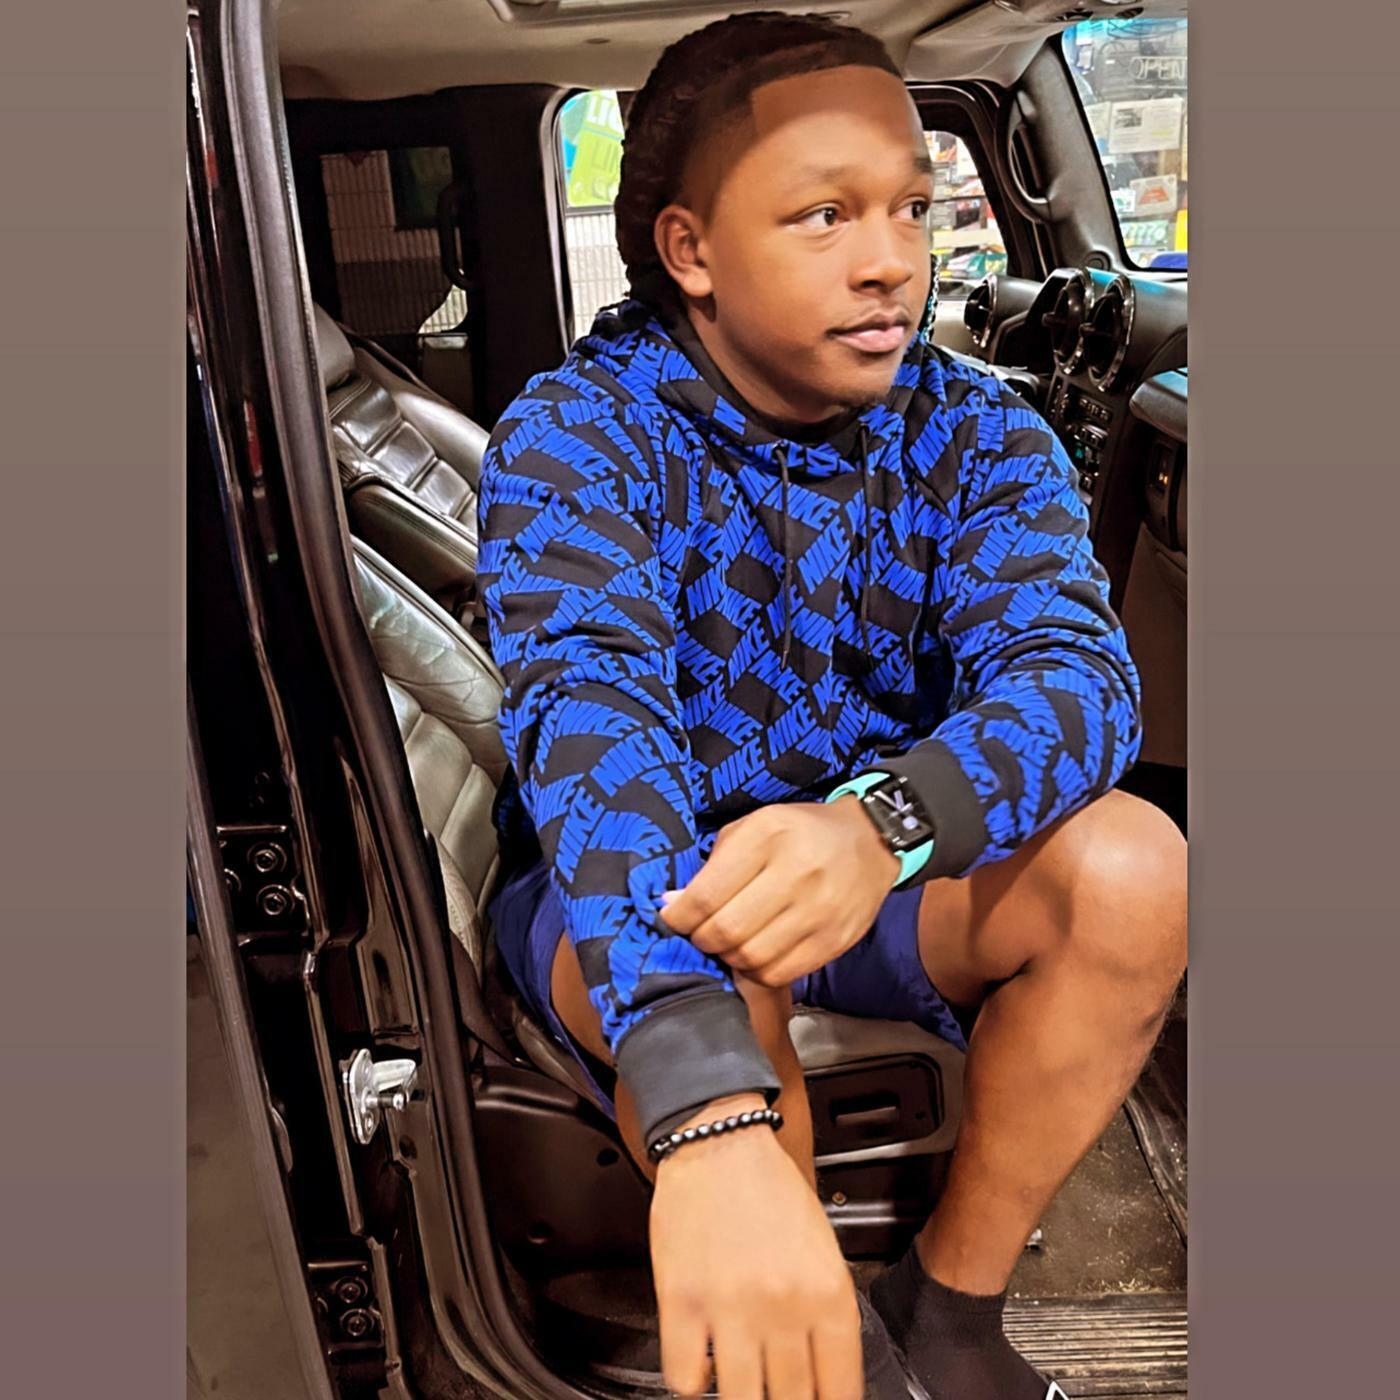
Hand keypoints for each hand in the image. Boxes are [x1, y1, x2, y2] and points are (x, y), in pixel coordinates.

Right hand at [650, 1093, 862, 1398]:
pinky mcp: (681, 1302)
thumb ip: (826, 1311)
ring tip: (742, 1383)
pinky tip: (702, 1363)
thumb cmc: (770, 1189)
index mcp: (828, 1293)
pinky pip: (685, 1378)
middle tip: (778, 1392)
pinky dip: (693, 1382)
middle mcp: (783, 1306)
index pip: (841, 1390)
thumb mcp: (822, 1246)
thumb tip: (827, 1375)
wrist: (719, 1142)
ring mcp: (729, 1308)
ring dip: (742, 1399)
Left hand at [658, 798, 899, 986]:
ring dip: (729, 957)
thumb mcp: (753, 828)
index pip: (707, 894)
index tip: (673, 918)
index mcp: (768, 836)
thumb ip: (713, 866)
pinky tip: (756, 953)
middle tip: (701, 933)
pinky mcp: (835, 941)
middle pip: (726, 931)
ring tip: (729, 942)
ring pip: (751, 958)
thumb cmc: (799, 832)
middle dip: (702, 939)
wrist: (869, 842)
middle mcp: (796, 873)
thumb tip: (674, 905)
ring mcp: (820, 911)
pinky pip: (780, 973)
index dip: (679, 916)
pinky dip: (757, 971)